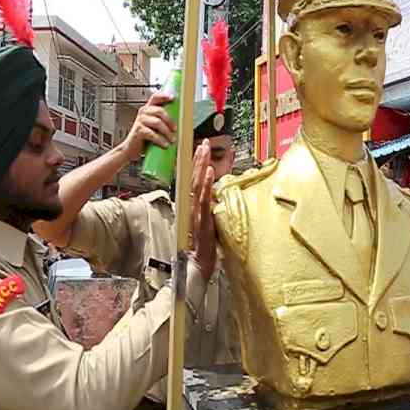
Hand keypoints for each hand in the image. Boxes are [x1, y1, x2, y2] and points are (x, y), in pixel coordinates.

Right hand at [120, 93, 176, 160]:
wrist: (131, 149)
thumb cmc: (144, 137)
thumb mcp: (154, 127)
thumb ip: (162, 120)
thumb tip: (180, 120)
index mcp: (148, 109)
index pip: (155, 97)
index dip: (163, 96)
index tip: (173, 98)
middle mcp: (143, 113)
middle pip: (159, 111)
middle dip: (170, 120)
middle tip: (175, 129)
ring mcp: (140, 121)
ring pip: (157, 122)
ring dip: (167, 132)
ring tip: (172, 139)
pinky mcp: (138, 131)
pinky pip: (152, 134)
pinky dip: (161, 140)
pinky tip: (165, 144)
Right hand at [191, 140, 215, 280]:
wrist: (197, 266)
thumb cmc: (204, 247)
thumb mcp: (208, 223)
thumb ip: (210, 209)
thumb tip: (217, 195)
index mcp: (193, 207)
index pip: (194, 181)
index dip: (197, 165)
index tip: (201, 149)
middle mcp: (192, 207)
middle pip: (193, 179)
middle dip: (199, 160)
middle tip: (203, 143)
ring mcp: (196, 213)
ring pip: (197, 185)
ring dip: (202, 166)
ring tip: (205, 151)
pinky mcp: (202, 221)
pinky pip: (204, 200)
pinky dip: (206, 185)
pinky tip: (210, 172)